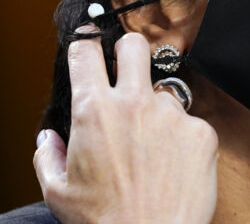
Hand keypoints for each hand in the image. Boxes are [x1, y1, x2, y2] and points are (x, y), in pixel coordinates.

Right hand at [33, 25, 218, 223]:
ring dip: (156, 110)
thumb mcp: (58, 191)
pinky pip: (190, 122)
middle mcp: (134, 103)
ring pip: (164, 92)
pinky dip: (182, 139)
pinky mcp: (201, 130)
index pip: (85, 53)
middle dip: (127, 51)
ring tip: (152, 149)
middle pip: (133, 45)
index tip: (87, 42)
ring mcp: (172, 114)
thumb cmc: (104, 221)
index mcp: (94, 111)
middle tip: (126, 67)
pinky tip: (173, 166)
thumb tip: (49, 137)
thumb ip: (48, 155)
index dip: (84, 44)